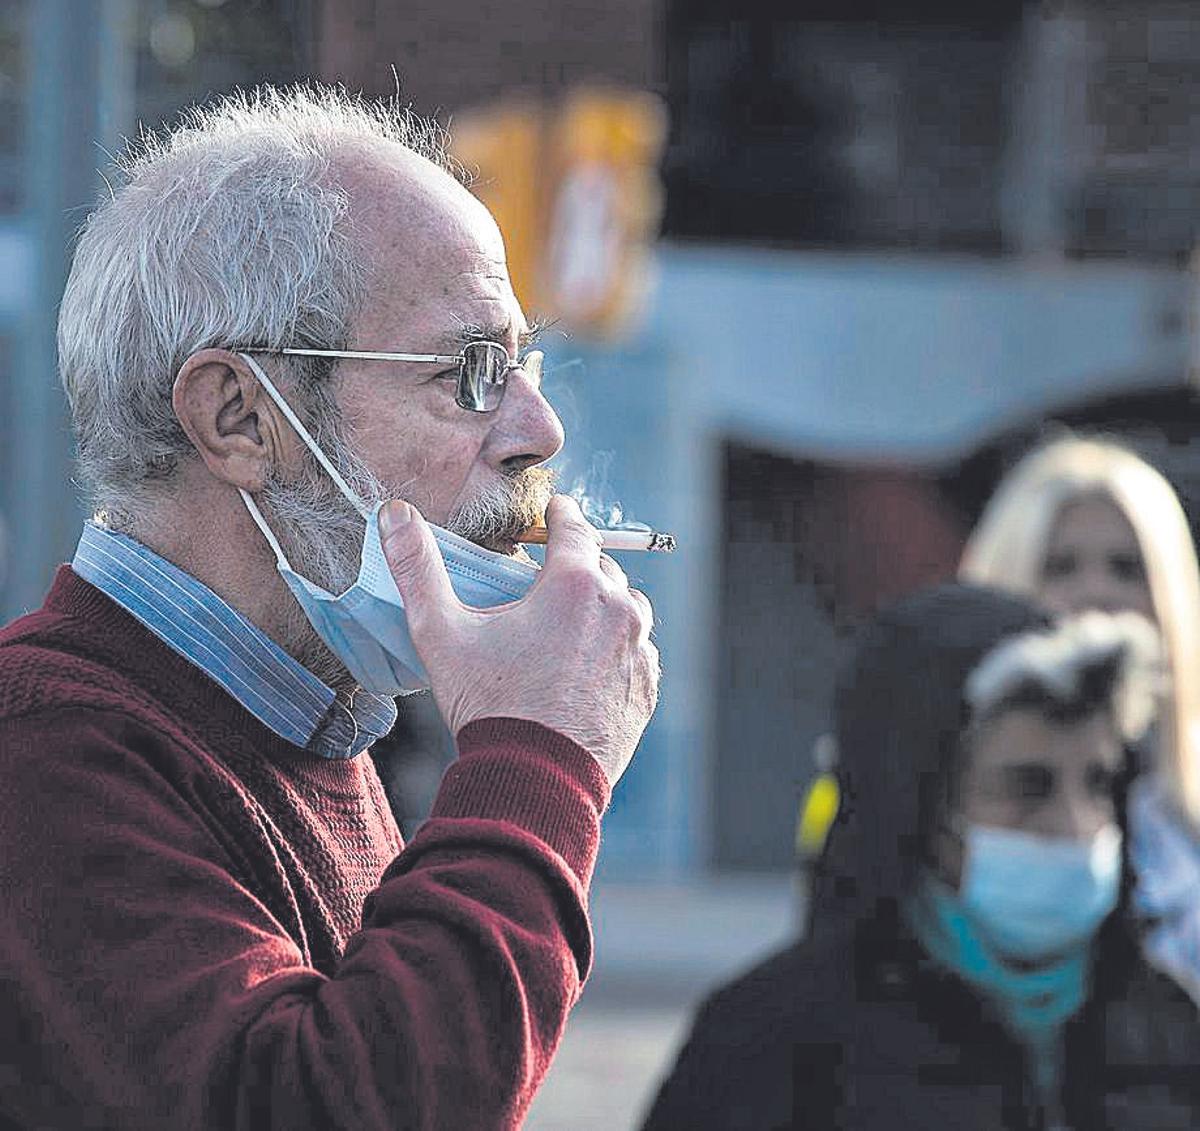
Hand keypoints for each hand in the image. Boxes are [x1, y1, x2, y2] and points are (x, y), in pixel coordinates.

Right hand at [379, 495, 659, 785]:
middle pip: (600, 568)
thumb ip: (418, 568)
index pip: (575, 526)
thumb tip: (394, 515)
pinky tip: (587, 666)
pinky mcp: (646, 686)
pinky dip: (617, 649)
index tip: (556, 511)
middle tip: (547, 583)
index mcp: (573, 583)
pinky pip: (637, 651)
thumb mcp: (442, 633)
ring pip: (626, 607)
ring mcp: (638, 649)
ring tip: (567, 627)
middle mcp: (618, 608)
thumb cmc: (489, 705)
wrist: (534, 781)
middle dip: (576, 568)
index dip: (561, 515)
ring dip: (602, 607)